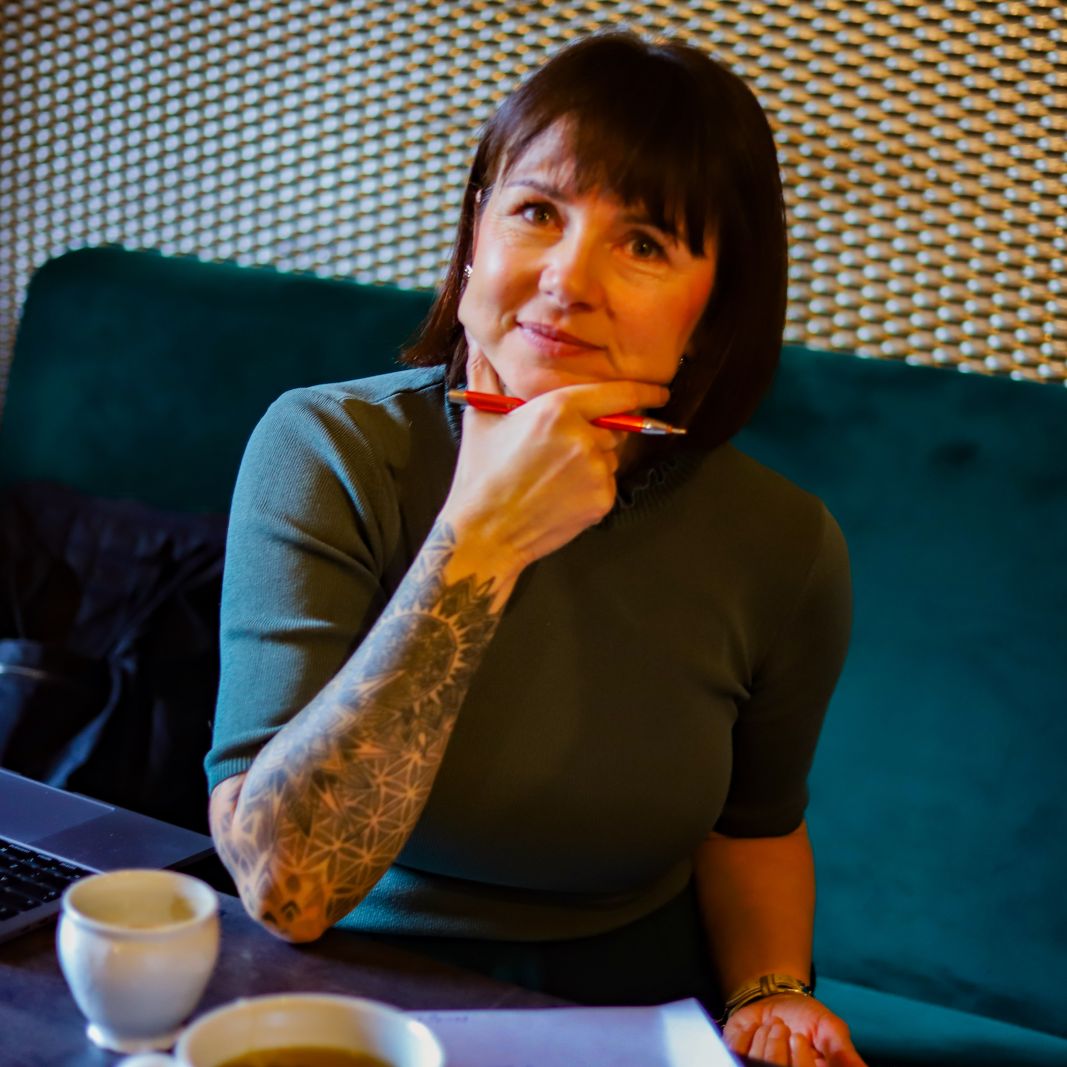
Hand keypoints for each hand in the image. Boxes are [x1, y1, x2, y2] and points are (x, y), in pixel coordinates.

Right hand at [440, 338, 668, 572]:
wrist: (485, 531)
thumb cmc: (482, 474)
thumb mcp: (481, 417)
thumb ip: (485, 373)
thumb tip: (476, 340)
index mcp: (559, 409)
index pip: (619, 394)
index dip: (645, 392)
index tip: (660, 393)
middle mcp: (585, 437)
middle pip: (613, 427)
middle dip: (597, 432)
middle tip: (562, 448)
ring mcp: (597, 471)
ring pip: (610, 457)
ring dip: (593, 460)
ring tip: (554, 474)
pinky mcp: (602, 500)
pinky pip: (607, 484)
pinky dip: (591, 486)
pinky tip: (560, 493)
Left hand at [724, 995, 866, 1066]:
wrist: (774, 998)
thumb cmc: (806, 1017)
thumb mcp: (829, 1029)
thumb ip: (842, 1053)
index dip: (800, 1060)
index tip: (799, 1038)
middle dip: (780, 1047)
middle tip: (787, 1030)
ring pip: (758, 1062)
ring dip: (765, 1037)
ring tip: (773, 1026)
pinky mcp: (737, 1059)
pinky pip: (737, 1051)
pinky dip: (746, 1034)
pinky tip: (755, 1028)